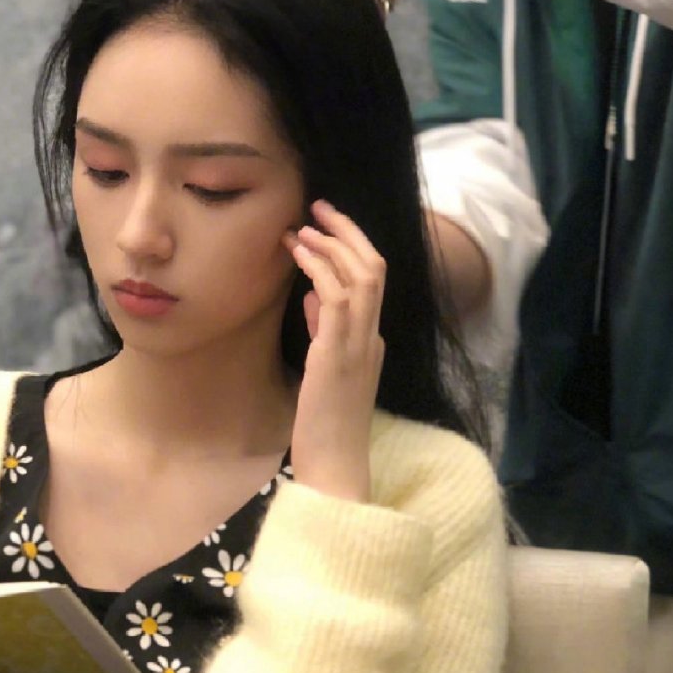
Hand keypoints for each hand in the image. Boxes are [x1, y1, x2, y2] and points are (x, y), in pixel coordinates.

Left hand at [285, 200, 384, 501]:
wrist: (335, 465)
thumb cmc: (325, 425)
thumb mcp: (325, 370)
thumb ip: (323, 331)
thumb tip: (311, 295)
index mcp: (371, 340)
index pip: (372, 279)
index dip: (351, 246)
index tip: (323, 225)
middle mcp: (373, 336)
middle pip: (374, 266)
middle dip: (347, 231)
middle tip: (318, 206)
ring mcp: (360, 344)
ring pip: (362, 275)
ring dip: (331, 244)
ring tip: (302, 226)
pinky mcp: (339, 354)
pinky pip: (338, 298)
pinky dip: (320, 269)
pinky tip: (298, 254)